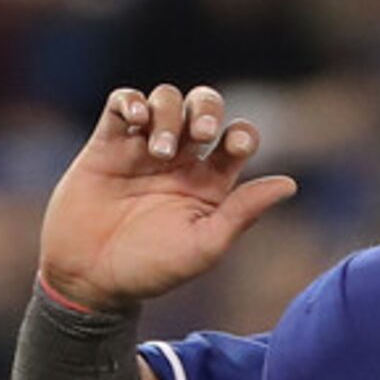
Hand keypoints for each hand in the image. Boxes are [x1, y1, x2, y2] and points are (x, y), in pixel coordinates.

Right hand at [36, 84, 300, 313]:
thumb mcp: (204, 245)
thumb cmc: (151, 270)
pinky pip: (121, 103)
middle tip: (200, 133)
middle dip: (206, 109)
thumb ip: (243, 212)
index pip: (237, 139)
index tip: (234, 147)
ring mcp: (142, 149)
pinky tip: (136, 120)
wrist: (90, 278)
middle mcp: (179, 162)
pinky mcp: (106, 145)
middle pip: (203, 108)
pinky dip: (132, 101)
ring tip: (157, 150)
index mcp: (210, 184)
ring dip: (167, 114)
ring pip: (165, 100)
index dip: (242, 134)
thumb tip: (290, 184)